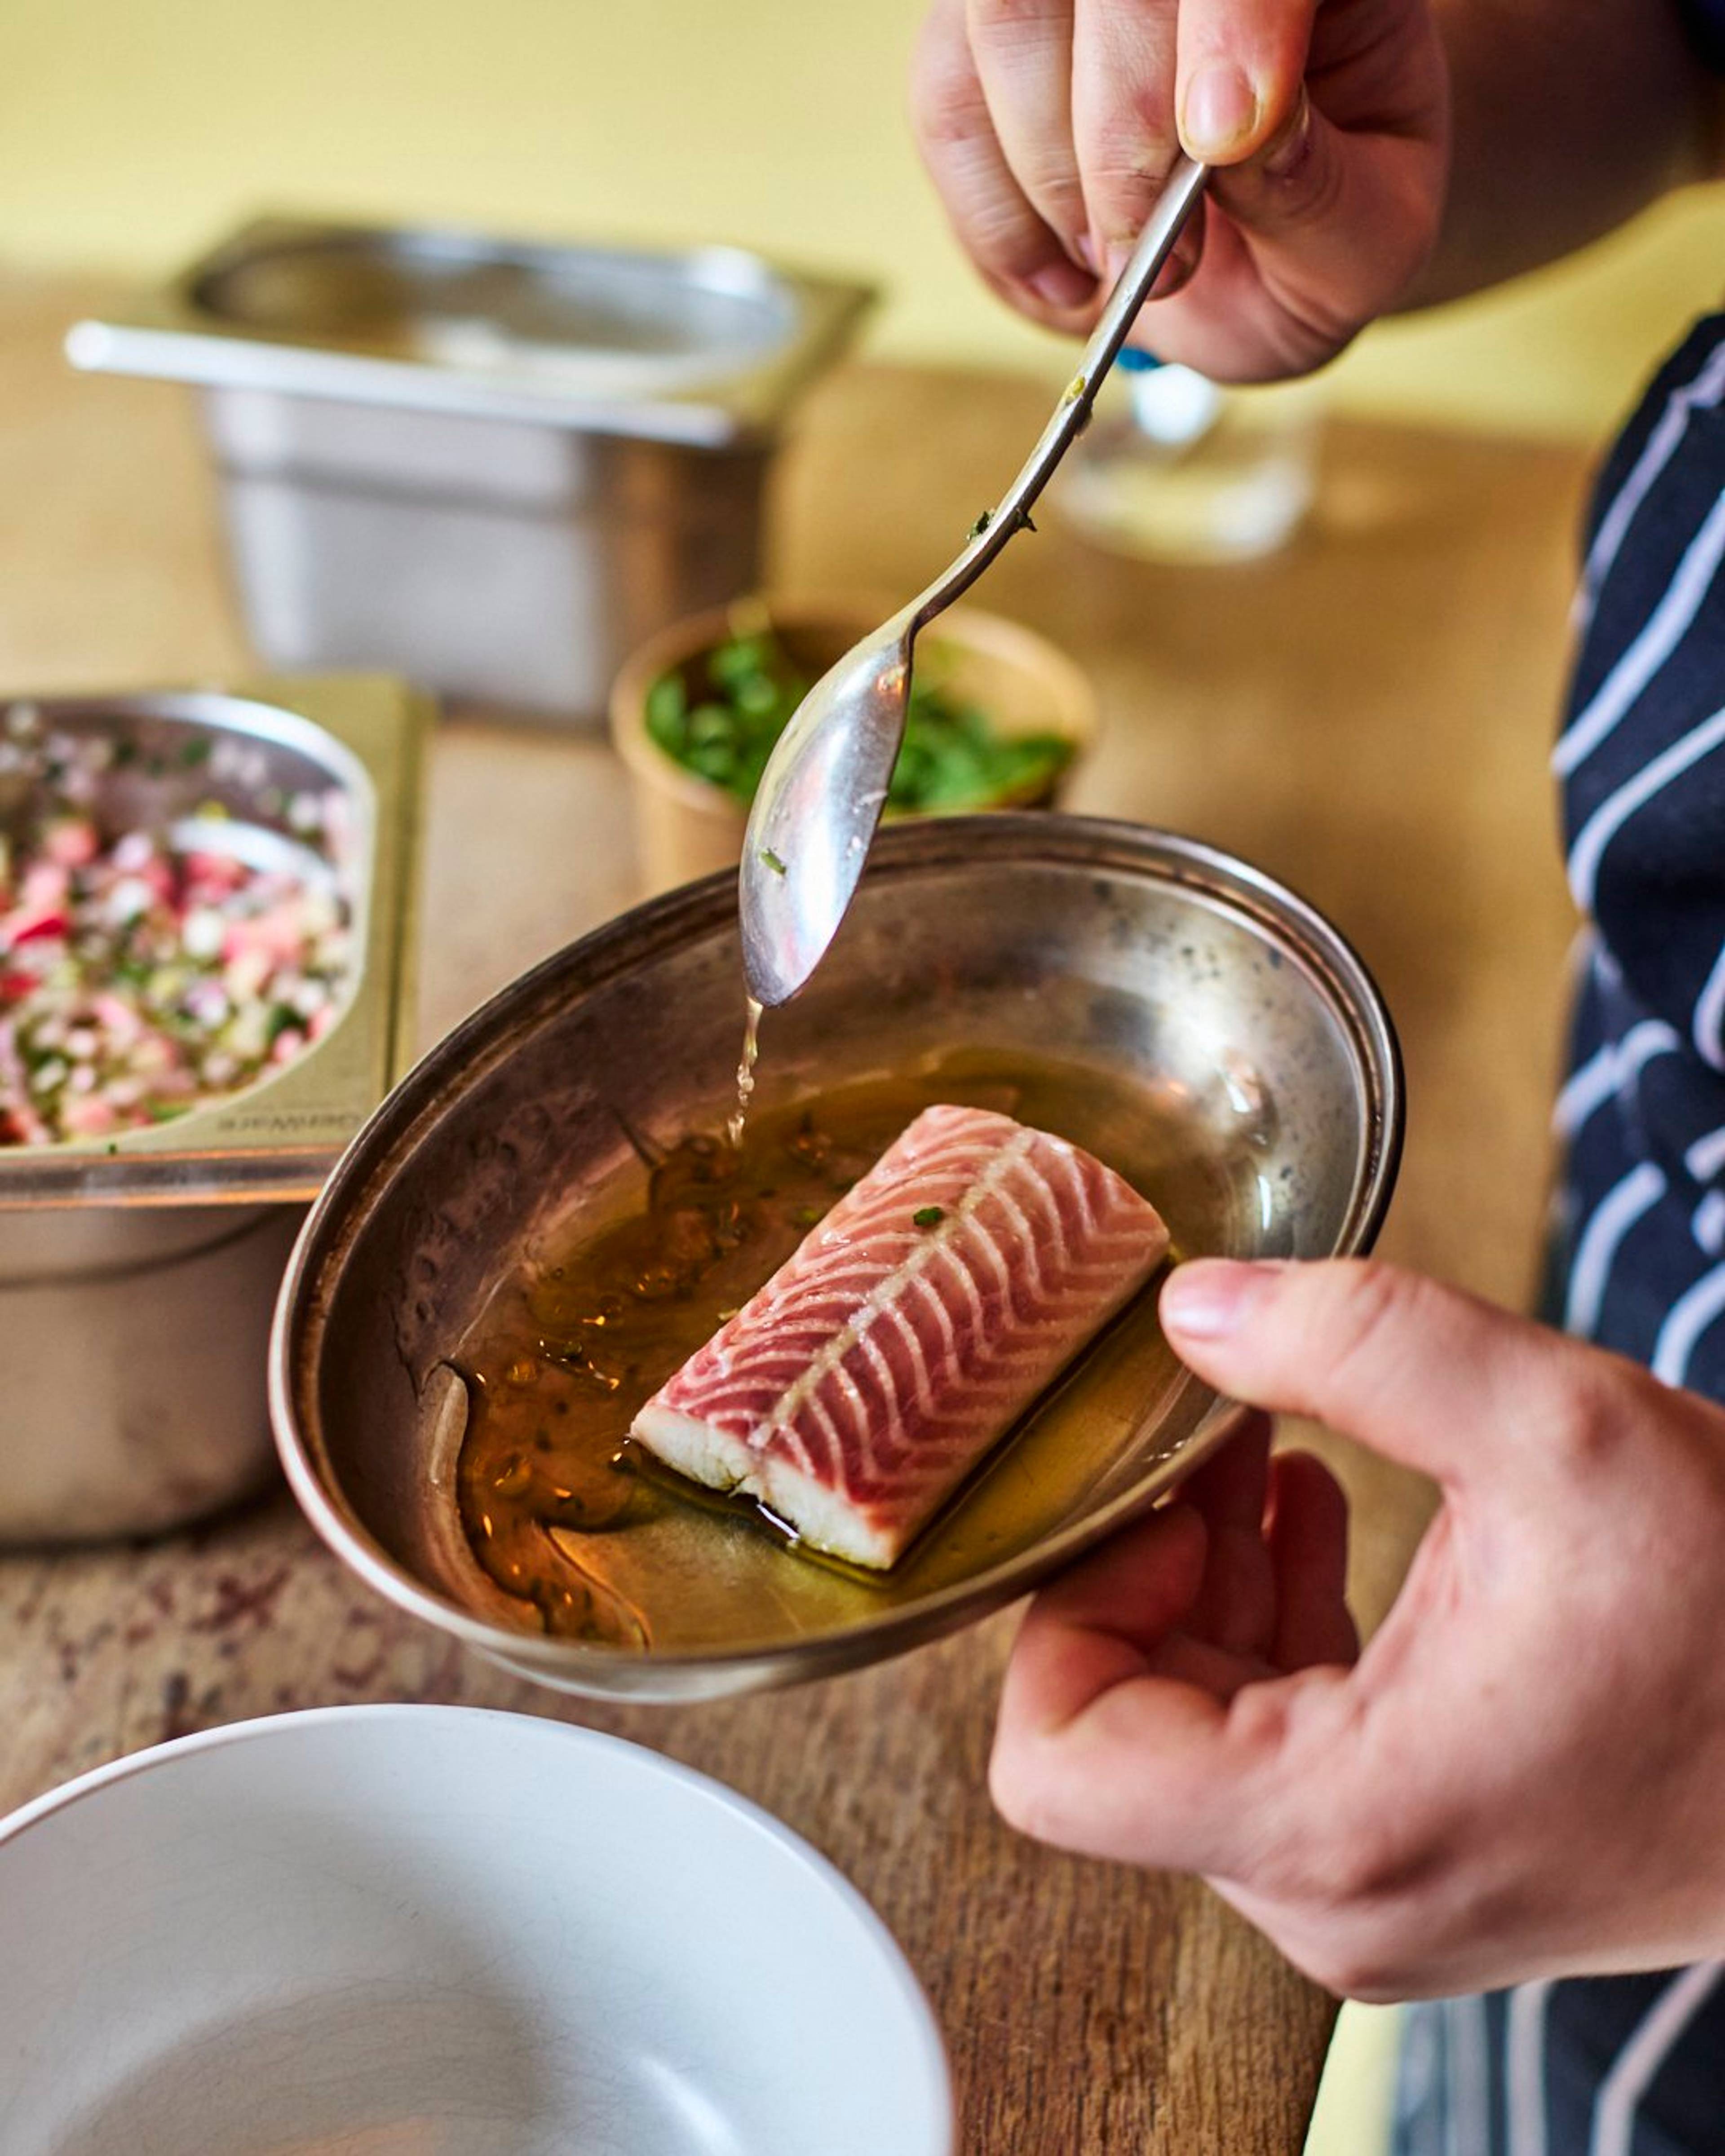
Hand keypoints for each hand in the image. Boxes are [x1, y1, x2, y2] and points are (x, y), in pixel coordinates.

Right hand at [909, 0, 1449, 378]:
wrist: (1264, 249)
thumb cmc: (1322, 225)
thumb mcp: (1362, 242)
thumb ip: (1317, 187)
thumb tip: (1239, 128)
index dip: (1229, 27)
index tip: (1224, 141)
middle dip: (1121, 143)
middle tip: (1162, 264)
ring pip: (1003, 23)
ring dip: (1050, 181)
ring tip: (1111, 272)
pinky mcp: (982, 36)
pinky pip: (945, 106)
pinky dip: (994, 220)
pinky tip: (1060, 278)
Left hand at [990, 1258, 1724, 1997]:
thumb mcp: (1558, 1428)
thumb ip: (1357, 1343)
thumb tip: (1194, 1308)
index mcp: (1338, 1822)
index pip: (1056, 1766)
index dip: (1069, 1612)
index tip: (1152, 1500)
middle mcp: (1339, 1896)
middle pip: (1126, 1736)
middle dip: (1153, 1572)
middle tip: (1213, 1444)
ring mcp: (1379, 1894)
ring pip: (1202, 1737)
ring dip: (1215, 1588)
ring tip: (1268, 1461)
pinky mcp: (1423, 1864)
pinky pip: (1284, 1748)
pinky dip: (1277, 1631)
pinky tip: (1320, 1519)